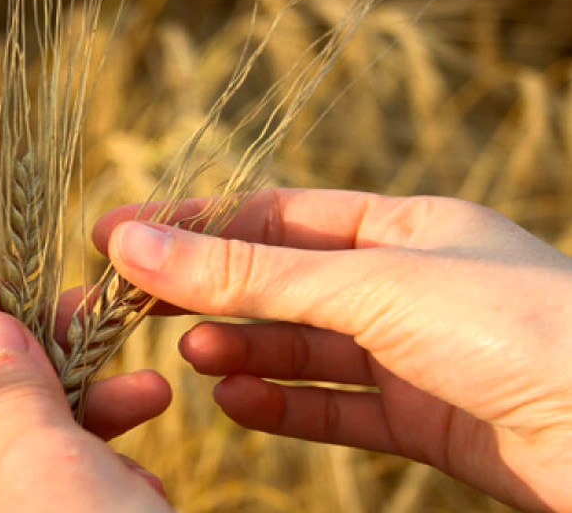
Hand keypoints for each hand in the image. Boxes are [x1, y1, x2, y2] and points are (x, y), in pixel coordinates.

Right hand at [95, 188, 571, 511]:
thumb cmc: (519, 325)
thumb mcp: (369, 284)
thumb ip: (250, 273)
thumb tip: (136, 243)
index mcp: (404, 228)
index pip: (275, 215)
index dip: (194, 223)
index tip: (117, 234)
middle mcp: (406, 286)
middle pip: (280, 283)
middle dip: (207, 292)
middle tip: (129, 304)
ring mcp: (413, 355)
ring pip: (302, 349)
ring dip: (241, 349)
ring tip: (192, 354)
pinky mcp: (423, 422)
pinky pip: (333, 409)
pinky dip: (281, 406)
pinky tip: (236, 401)